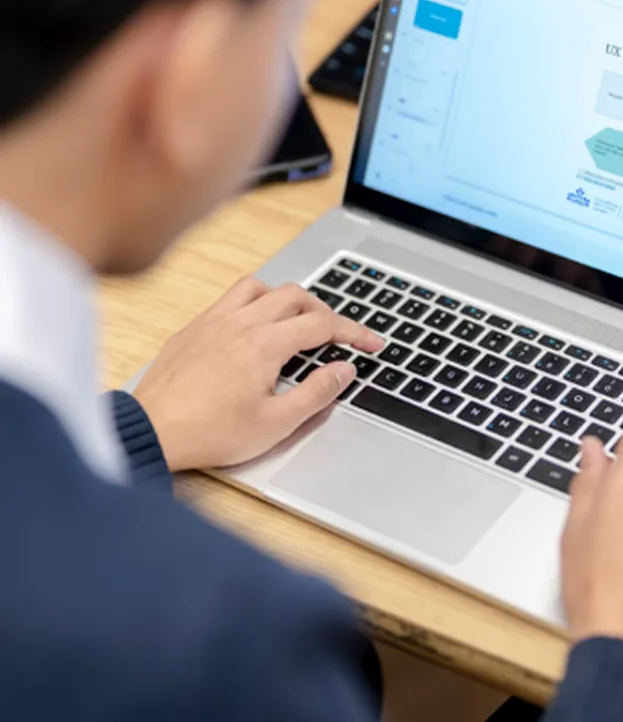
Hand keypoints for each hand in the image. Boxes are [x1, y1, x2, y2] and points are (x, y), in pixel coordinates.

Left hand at [134, 278, 383, 471]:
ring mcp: (213, 321)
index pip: (323, 325)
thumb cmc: (209, 433)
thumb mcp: (276, 423)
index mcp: (265, 344)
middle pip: (296, 296)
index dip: (354, 332)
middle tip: (336, 336)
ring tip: (295, 323)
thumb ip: (317, 393)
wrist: (151, 432)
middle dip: (324, 312)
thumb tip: (344, 370)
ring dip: (285, 300)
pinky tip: (253, 329)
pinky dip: (252, 304)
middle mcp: (240, 323)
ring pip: (260, 288)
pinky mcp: (193, 328)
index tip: (371, 342)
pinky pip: (229, 298)